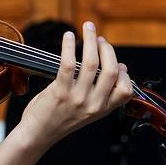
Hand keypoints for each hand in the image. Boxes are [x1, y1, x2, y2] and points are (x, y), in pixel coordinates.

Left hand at [16, 21, 133, 148]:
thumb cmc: (61, 119)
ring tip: (87, 29)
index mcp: (102, 109)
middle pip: (111, 71)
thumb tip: (118, 68)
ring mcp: (77, 99)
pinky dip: (69, 46)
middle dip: (107, 49)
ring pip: (91, 63)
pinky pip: (68, 64)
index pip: (126, 90)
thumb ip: (102, 93)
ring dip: (90, 41)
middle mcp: (93, 105)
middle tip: (99, 38)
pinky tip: (69, 36)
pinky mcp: (59, 93)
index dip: (124, 73)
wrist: (38, 135)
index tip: (118, 62)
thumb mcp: (89, 111)